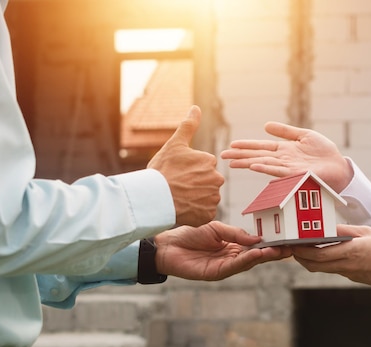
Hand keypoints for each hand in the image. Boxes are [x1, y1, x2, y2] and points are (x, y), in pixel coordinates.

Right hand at [147, 106, 223, 225]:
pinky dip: (194, 212)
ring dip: (195, 198)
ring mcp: (213, 198)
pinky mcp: (208, 215)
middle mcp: (216, 179)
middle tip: (178, 187)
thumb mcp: (174, 145)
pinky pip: (203, 213)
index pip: (203, 167)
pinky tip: (182, 208)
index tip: (177, 174)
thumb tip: (196, 108)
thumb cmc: (162, 170)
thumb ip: (188, 126)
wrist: (154, 198)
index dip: (189, 171)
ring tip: (179, 198)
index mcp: (209, 161)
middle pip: (206, 182)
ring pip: (205, 198)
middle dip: (194, 185)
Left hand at [153, 221, 291, 280]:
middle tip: (291, 247)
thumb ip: (236, 233)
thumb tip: (257, 238)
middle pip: (257, 256)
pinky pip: (235, 266)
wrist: (166, 245)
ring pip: (249, 262)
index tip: (287, 239)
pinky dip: (247, 260)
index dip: (271, 242)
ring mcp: (225, 267)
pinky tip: (257, 254)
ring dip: (264, 256)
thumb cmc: (189, 234)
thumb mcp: (216, 228)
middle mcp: (232, 257)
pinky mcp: (216, 273)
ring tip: (278, 250)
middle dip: (274, 252)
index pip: (256, 245)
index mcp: (233, 245)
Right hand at [220, 122, 352, 191]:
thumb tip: (265, 125)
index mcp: (283, 150)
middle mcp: (282, 160)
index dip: (246, 146)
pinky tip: (254, 166)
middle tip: (223, 156)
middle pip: (257, 157)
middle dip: (240, 156)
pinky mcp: (296, 174)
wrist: (339, 166)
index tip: (231, 146)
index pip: (261, 147)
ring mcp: (288, 168)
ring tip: (233, 163)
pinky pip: (278, 171)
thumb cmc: (324, 153)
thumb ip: (285, 131)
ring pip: (263, 164)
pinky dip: (265, 168)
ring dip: (247, 163)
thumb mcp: (304, 135)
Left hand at [291, 224, 370, 288]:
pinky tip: (319, 253)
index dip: (303, 251)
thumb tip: (325, 227)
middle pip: (314, 265)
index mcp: (350, 252)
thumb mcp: (365, 232)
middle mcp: (346, 265)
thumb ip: (344, 230)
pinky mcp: (350, 276)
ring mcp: (347, 273)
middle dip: (300, 257)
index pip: (320, 254)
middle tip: (292, 248)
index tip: (294, 244)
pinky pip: (330, 269)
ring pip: (320, 269)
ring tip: (302, 249)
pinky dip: (321, 262)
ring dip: (308, 260)